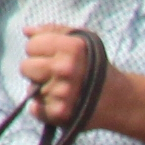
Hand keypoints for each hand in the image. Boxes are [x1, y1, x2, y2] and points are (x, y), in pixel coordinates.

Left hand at [20, 26, 144, 144]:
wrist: (119, 100)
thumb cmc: (96, 66)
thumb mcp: (81, 40)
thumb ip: (53, 31)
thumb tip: (26, 31)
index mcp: (71, 48)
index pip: (31, 46)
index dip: (39, 51)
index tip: (52, 57)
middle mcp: (66, 69)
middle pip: (25, 68)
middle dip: (37, 71)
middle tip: (54, 75)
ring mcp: (63, 93)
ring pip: (31, 90)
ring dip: (43, 90)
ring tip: (61, 90)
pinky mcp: (61, 113)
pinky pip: (36, 109)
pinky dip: (43, 109)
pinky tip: (58, 104)